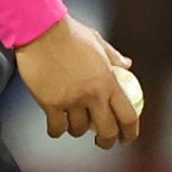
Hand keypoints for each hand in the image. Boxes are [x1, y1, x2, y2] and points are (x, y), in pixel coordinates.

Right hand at [12, 17, 140, 148]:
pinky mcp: (50, 104)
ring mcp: (71, 101)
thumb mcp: (98, 42)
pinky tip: (57, 124)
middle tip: (103, 141)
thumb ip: (114, 57)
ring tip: (74, 122)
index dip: (130, 132)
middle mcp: (93, 94)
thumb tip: (126, 65)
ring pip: (78, 130)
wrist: (41, 31)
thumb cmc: (70, 33)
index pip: (128, 115)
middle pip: (107, 131)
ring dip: (77, 129)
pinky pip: (57, 127)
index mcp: (108, 80)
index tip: (127, 137)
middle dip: (107, 141)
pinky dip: (57, 129)